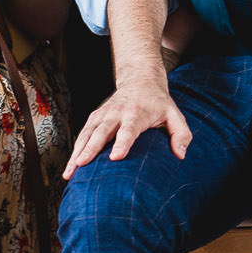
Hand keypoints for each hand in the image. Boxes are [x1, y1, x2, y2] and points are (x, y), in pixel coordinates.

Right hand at [66, 73, 192, 177]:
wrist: (140, 80)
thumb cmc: (159, 103)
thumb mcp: (174, 115)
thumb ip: (181, 134)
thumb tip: (180, 155)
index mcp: (137, 113)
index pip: (129, 129)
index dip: (122, 143)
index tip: (115, 157)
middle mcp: (117, 113)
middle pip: (102, 131)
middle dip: (91, 148)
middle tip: (82, 163)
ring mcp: (103, 115)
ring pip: (87, 134)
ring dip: (77, 152)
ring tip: (70, 172)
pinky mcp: (94, 118)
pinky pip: (83, 135)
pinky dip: (75, 150)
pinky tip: (70, 168)